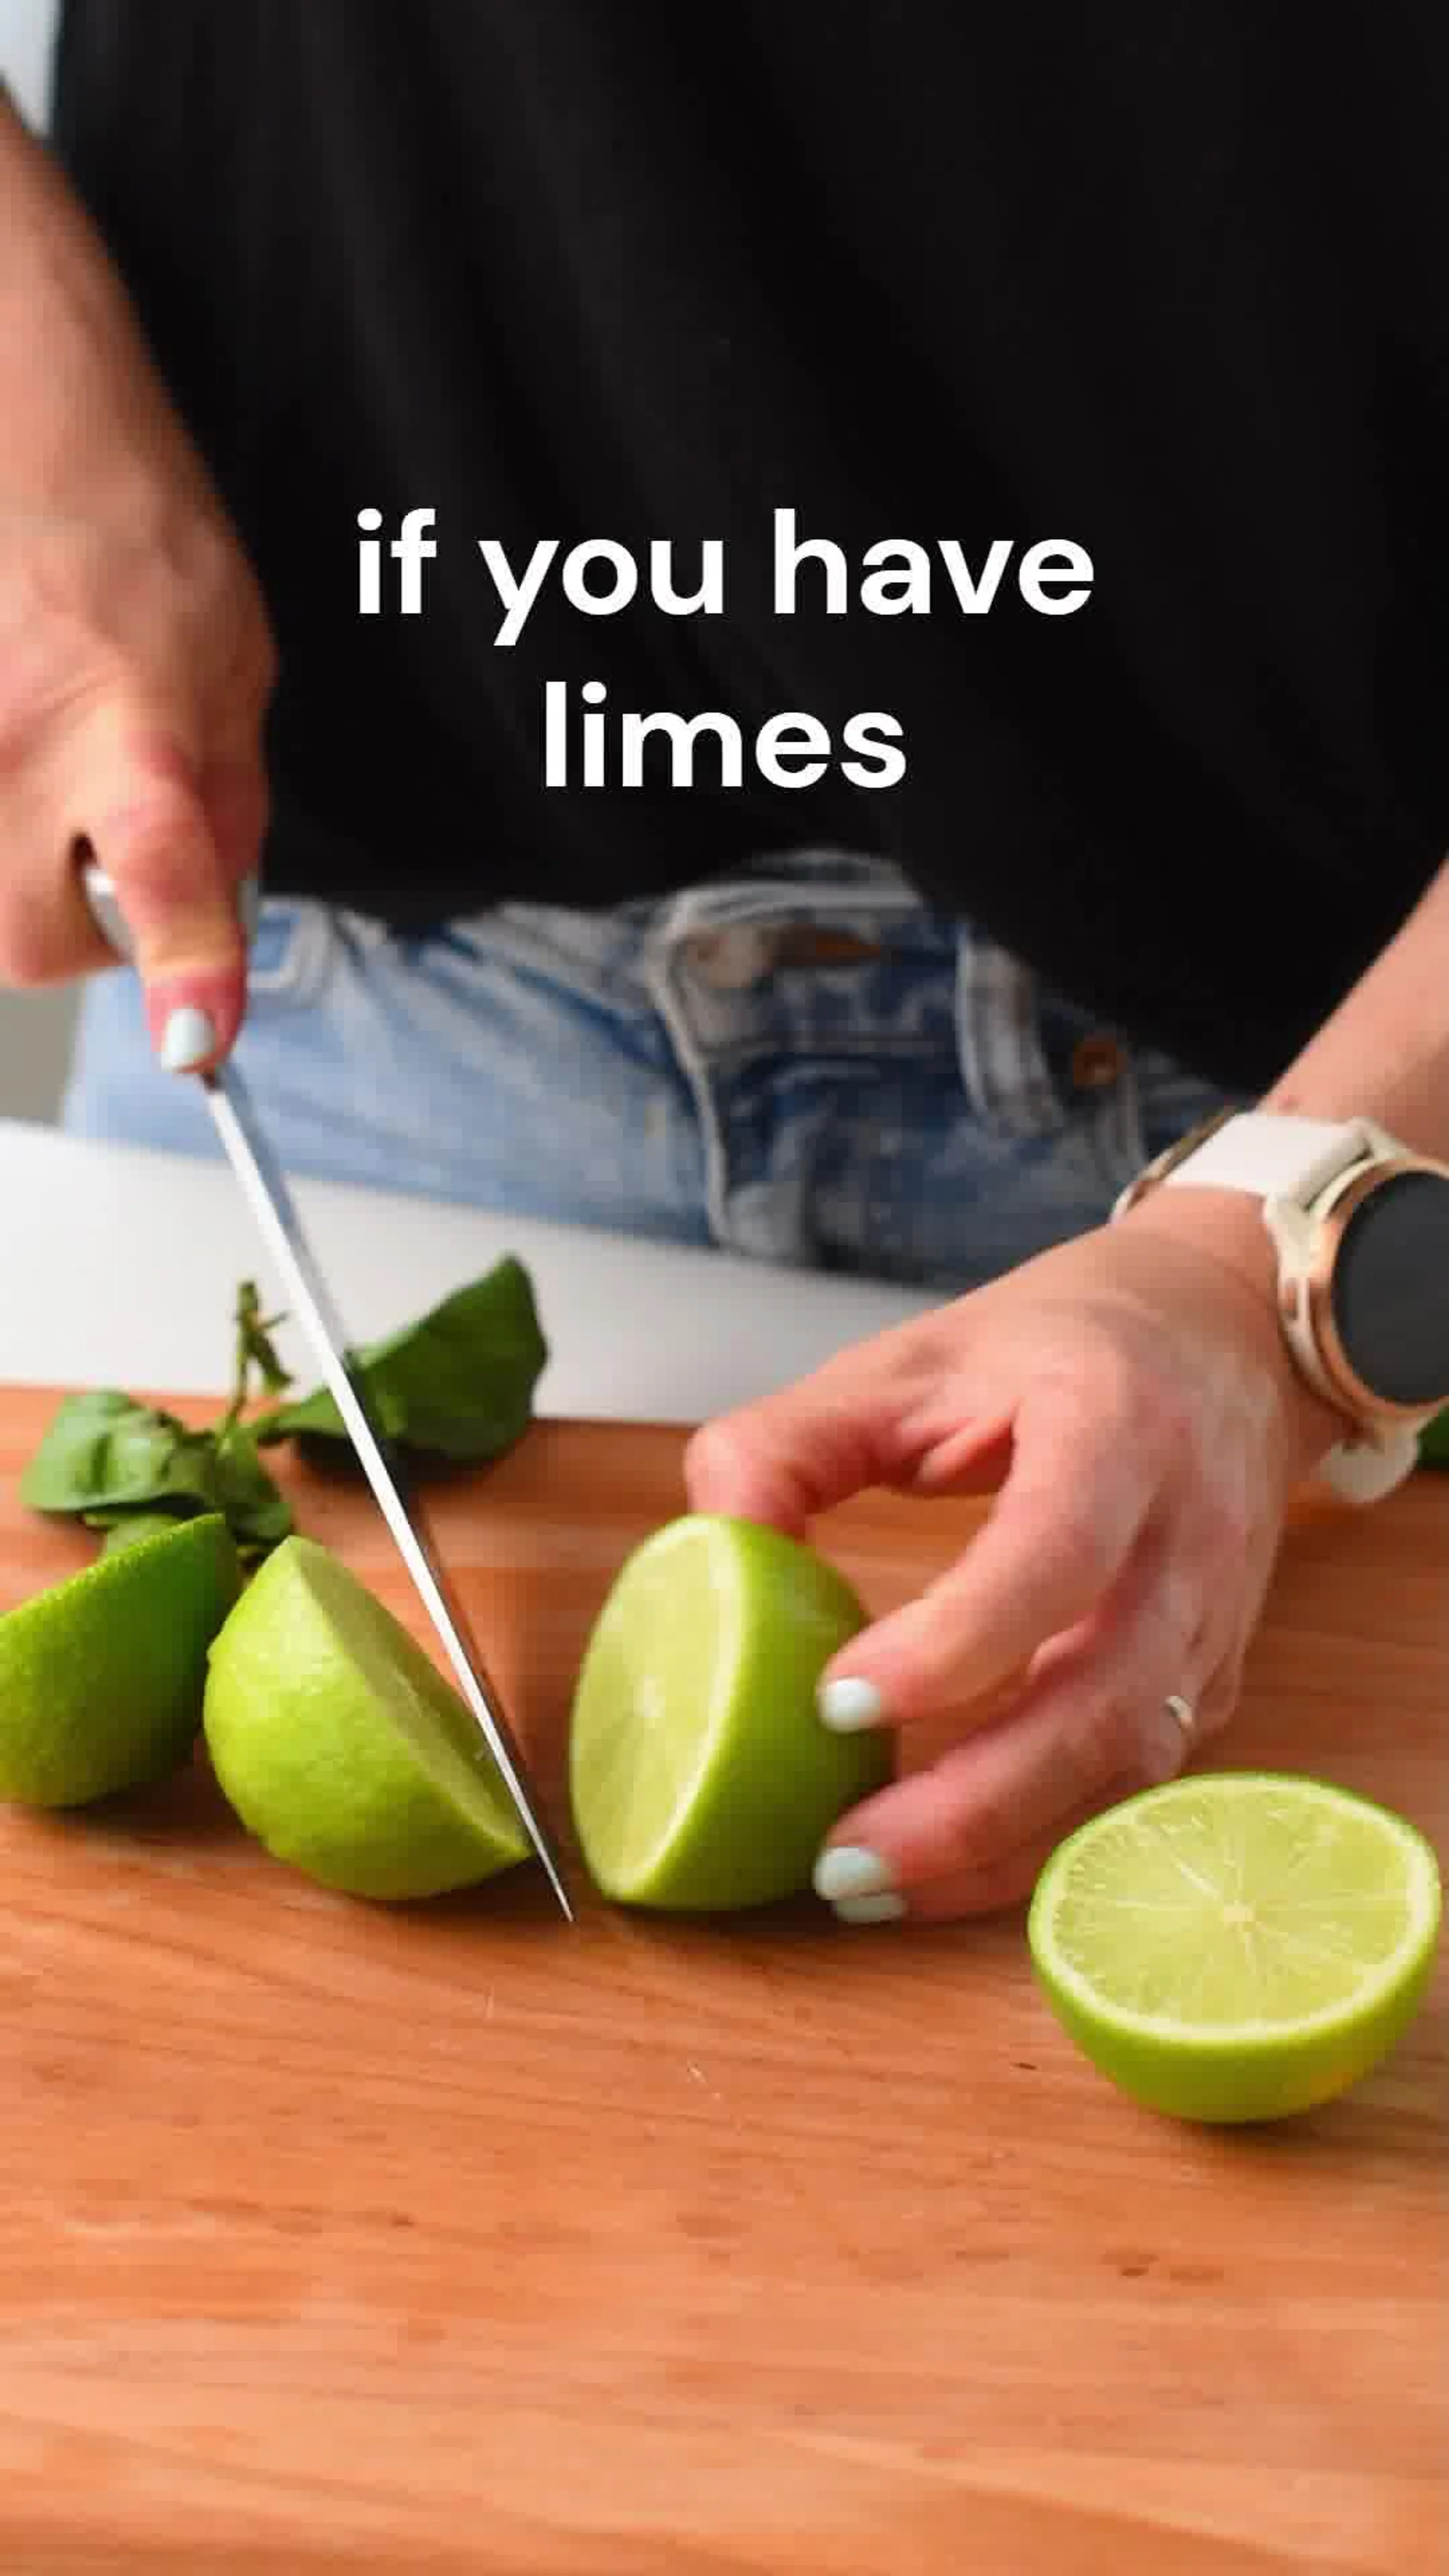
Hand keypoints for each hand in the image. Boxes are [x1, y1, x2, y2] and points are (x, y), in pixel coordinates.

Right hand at [0, 99, 273, 1067]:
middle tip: (105, 854)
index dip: (182, 973)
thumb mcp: (236, 676)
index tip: (195, 1042)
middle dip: (80, 933)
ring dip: (18, 883)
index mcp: (133, 728)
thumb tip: (216, 920)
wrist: (27, 420)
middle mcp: (18, 745)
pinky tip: (14, 768)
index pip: (161, 879)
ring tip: (45, 793)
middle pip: (33, 943)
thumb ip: (227, 808)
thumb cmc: (137, 537)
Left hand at [685, 1193, 1343, 1923]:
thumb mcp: (906, 1361)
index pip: (1055, 1553)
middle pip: (1104, 1702)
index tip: (837, 1701)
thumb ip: (787, 1445)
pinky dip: (1037, 1844)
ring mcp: (1213, 1620)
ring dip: (999, 1850)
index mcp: (1115, 1425)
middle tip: (842, 1862)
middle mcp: (1188, 1536)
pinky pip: (1133, 1788)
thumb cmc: (1052, 1346)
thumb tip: (705, 1555)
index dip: (956, 1641)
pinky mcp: (1213, 1680)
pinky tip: (938, 1871)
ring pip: (1126, 1770)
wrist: (1220, 1334)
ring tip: (868, 1888)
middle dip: (971, 1805)